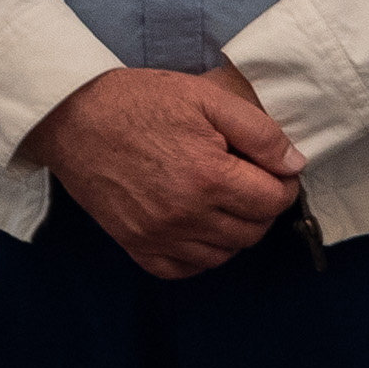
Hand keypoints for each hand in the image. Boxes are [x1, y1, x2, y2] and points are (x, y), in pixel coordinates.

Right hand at [24, 63, 302, 278]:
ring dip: (234, 231)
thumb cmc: (142, 102)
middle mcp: (185, 215)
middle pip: (252, 232)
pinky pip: (181, 268)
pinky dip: (198, 254)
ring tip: (224, 200)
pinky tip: (198, 226)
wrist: (73, 117)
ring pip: (222, 254)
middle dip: (262, 207)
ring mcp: (156, 235)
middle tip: (250, 180)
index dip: (283, 183)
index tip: (274, 168)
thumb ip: (260, 133)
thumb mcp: (209, 99)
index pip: (274, 201)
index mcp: (209, 178)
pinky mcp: (133, 244)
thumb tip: (294, 164)